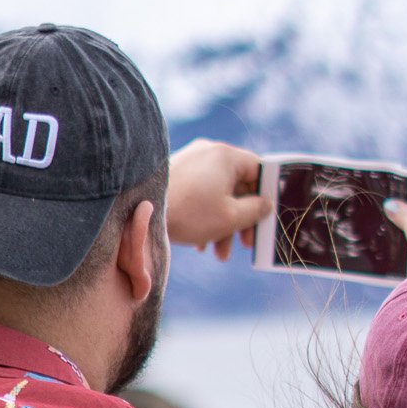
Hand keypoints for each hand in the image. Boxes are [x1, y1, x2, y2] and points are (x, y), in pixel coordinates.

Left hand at [166, 139, 270, 262]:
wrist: (139, 212)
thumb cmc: (189, 213)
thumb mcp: (231, 217)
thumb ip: (256, 210)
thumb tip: (266, 205)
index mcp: (227, 156)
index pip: (259, 170)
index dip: (267, 194)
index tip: (267, 216)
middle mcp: (209, 153)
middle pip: (238, 186)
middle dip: (242, 219)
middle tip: (245, 243)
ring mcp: (190, 162)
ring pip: (218, 194)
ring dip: (223, 225)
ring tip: (219, 254)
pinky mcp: (176, 176)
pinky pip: (200, 195)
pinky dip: (205, 217)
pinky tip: (199, 244)